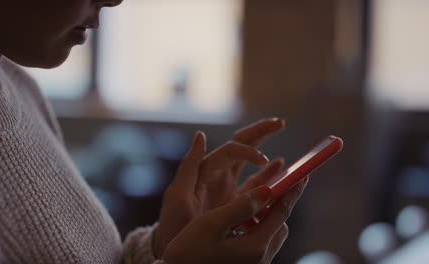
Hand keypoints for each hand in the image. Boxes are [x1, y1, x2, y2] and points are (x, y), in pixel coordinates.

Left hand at [153, 118, 284, 257]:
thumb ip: (190, 165)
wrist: (176, 248)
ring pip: (250, 163)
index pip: (231, 150)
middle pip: (241, 145)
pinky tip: (279, 164)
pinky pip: (255, 185)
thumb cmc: (173, 222)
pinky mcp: (235, 203)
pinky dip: (267, 174)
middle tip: (279, 122)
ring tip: (281, 132)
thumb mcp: (178, 194)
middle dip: (259, 131)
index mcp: (207, 170)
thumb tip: (200, 135)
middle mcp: (218, 174)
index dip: (249, 151)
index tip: (263, 159)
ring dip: (266, 149)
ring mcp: (228, 188)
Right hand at [162, 179, 307, 263]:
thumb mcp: (213, 224)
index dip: (292, 191)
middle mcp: (260, 257)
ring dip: (265, 216)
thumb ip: (241, 206)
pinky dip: (255, 227)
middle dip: (277, 204)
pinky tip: (239, 223)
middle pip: (279, 224)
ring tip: (250, 203)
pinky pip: (259, 242)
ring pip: (269, 234)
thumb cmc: (189, 252)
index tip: (303, 175)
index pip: (281, 212)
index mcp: (255, 246)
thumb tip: (267, 192)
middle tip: (271, 186)